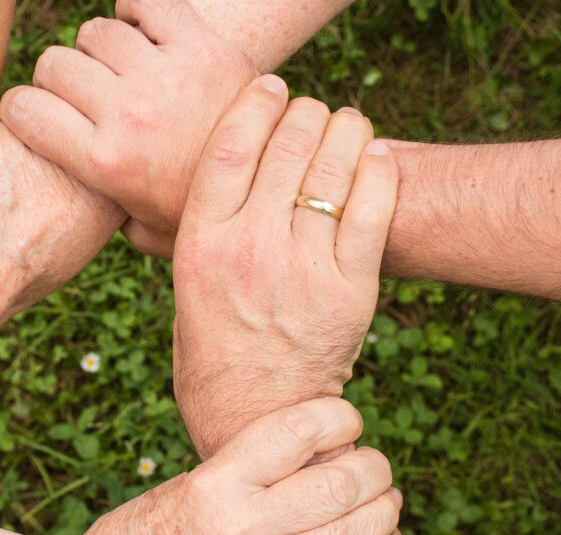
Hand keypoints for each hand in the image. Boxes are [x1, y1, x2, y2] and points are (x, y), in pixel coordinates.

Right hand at [0, 0, 254, 256]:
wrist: (275, 187)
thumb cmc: (200, 211)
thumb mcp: (142, 230)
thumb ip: (101, 217)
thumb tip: (71, 210)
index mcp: (104, 163)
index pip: (22, 109)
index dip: (22, 109)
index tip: (38, 116)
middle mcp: (128, 115)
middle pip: (55, 64)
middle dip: (60, 80)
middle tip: (85, 97)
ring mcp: (165, 77)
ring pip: (95, 33)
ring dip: (100, 49)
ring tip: (121, 71)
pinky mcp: (201, 46)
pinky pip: (145, 1)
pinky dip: (136, 8)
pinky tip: (143, 31)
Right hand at [66, 398, 399, 534]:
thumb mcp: (178, 486)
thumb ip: (237, 471)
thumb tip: (299, 450)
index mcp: (214, 483)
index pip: (297, 432)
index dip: (338, 416)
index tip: (346, 418)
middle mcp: (240, 526)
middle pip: (338, 485)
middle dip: (373, 468)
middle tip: (374, 464)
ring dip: (382, 514)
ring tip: (385, 500)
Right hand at [171, 77, 398, 457]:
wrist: (255, 422)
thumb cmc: (212, 356)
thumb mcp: (182, 293)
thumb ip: (188, 239)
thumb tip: (182, 192)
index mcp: (200, 246)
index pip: (229, 147)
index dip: (255, 104)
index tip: (271, 88)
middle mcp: (249, 250)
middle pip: (287, 145)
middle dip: (306, 113)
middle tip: (312, 113)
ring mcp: (303, 269)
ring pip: (334, 167)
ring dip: (346, 131)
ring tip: (347, 126)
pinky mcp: (351, 291)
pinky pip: (373, 208)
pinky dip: (378, 171)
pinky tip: (374, 158)